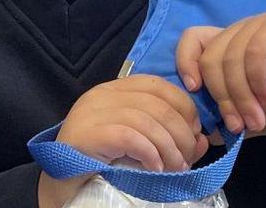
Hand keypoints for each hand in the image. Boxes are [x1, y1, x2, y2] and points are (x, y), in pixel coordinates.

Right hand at [38, 75, 207, 207]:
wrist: (62, 180)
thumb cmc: (102, 161)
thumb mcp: (141, 145)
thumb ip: (170, 139)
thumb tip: (203, 139)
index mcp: (114, 89)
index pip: (158, 85)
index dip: (184, 106)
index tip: (194, 132)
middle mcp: (102, 94)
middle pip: (158, 104)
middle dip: (182, 134)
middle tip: (187, 159)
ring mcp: (92, 112)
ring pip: (147, 121)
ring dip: (170, 148)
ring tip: (175, 169)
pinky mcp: (89, 133)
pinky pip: (131, 137)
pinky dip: (150, 153)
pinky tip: (155, 168)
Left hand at [176, 12, 265, 135]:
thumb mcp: (252, 114)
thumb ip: (225, 115)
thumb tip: (197, 126)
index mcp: (231, 46)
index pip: (193, 41)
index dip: (186, 64)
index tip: (195, 92)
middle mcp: (244, 31)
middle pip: (208, 56)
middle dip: (219, 96)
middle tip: (238, 124)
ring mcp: (264, 25)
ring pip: (230, 56)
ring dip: (240, 95)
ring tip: (256, 119)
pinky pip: (256, 51)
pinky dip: (257, 80)